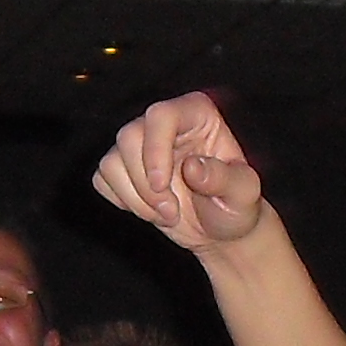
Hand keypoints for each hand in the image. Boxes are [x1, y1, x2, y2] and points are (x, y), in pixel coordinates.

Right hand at [92, 93, 264, 253]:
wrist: (220, 230)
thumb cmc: (236, 206)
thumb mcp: (244, 195)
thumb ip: (224, 179)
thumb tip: (192, 167)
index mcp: (196, 115)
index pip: (161, 115)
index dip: (155, 150)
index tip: (161, 186)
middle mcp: (164, 124)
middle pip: (128, 136)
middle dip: (144, 184)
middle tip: (172, 212)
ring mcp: (141, 145)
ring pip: (111, 161)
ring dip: (136, 199)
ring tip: (168, 215)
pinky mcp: (123, 168)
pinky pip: (102, 180)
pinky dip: (124, 202)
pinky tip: (150, 210)